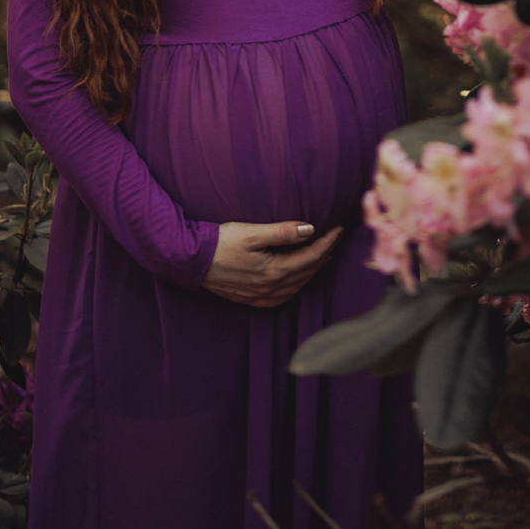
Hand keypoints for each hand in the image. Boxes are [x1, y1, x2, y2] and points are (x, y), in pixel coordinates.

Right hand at [201, 220, 342, 308]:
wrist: (190, 261)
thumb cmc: (219, 242)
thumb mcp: (250, 232)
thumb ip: (282, 232)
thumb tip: (310, 229)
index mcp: (274, 271)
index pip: (311, 256)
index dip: (327, 243)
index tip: (339, 229)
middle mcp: (271, 288)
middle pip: (307, 272)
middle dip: (323, 255)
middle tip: (334, 240)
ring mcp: (262, 296)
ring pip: (297, 286)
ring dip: (312, 271)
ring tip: (322, 257)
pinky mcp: (251, 299)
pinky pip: (284, 296)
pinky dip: (296, 285)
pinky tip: (297, 278)